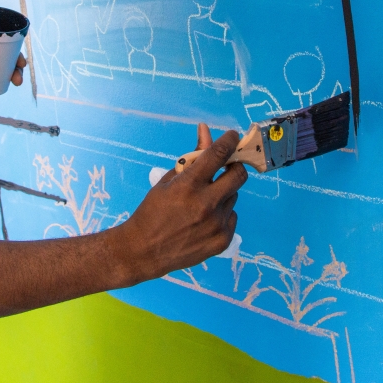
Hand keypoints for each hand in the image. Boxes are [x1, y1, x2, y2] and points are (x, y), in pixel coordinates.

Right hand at [111, 123, 245, 282]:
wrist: (144, 250)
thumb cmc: (152, 210)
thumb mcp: (168, 180)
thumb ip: (192, 157)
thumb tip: (206, 131)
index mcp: (189, 185)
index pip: (218, 154)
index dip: (229, 141)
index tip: (233, 136)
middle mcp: (206, 204)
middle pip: (239, 175)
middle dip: (235, 166)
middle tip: (226, 167)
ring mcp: (217, 224)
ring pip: (233, 196)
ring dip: (223, 192)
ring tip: (203, 201)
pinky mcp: (222, 240)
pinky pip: (232, 216)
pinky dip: (222, 213)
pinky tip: (204, 219)